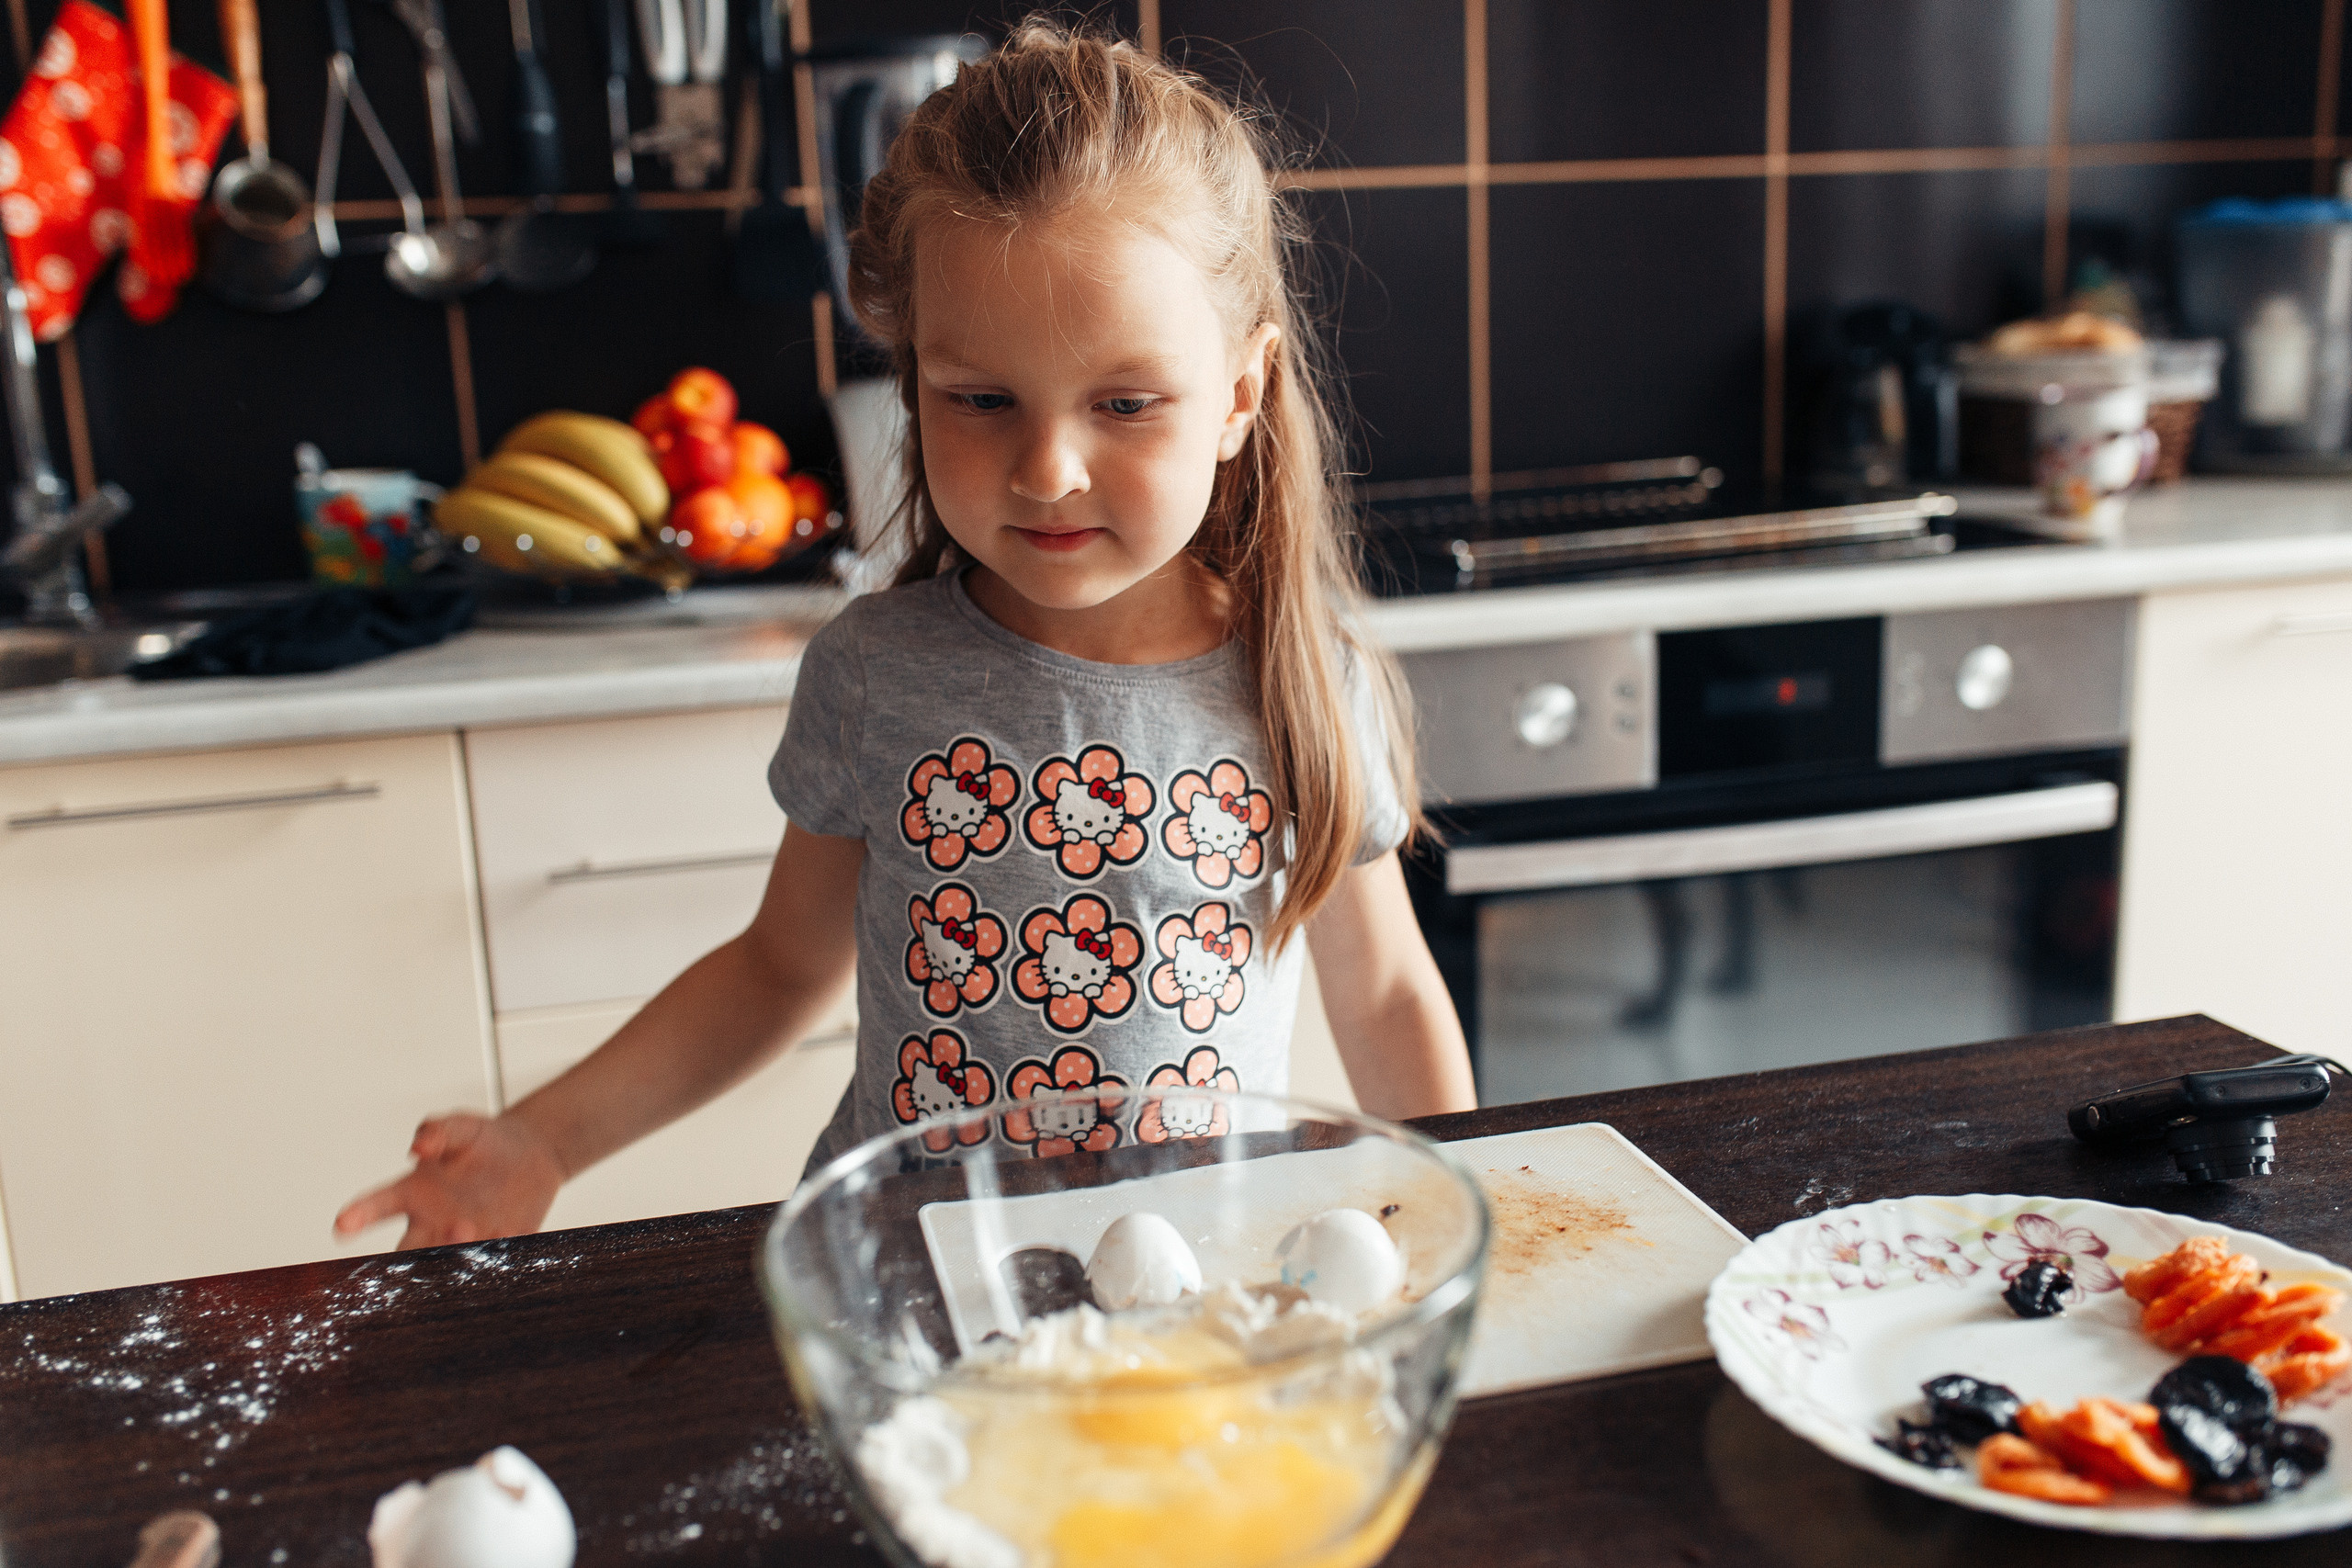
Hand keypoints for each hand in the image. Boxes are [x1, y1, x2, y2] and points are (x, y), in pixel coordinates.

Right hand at [334, 1112, 566, 1248]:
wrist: (531, 1155)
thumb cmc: (484, 1142)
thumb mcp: (463, 1128)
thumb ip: (440, 1131)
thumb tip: (419, 1145)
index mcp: (414, 1194)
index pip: (379, 1205)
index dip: (360, 1214)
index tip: (343, 1224)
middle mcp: (432, 1224)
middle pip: (408, 1250)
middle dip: (410, 1252)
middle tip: (423, 1232)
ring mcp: (465, 1240)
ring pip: (448, 1259)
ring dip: (453, 1252)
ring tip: (466, 1228)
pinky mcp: (498, 1247)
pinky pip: (494, 1256)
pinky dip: (498, 1250)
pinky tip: (507, 1233)